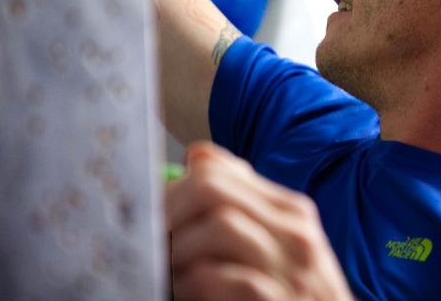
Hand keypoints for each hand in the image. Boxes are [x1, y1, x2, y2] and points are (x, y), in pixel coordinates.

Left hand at [165, 142, 352, 300]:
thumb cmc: (294, 297)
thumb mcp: (277, 247)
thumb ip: (242, 204)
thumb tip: (197, 155)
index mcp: (291, 212)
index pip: (219, 170)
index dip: (172, 188)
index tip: (149, 213)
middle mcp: (296, 232)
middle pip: (213, 190)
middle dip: (168, 211)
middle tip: (144, 239)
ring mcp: (291, 269)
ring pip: (221, 225)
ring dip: (178, 249)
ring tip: (161, 269)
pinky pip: (222, 277)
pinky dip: (191, 283)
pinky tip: (182, 293)